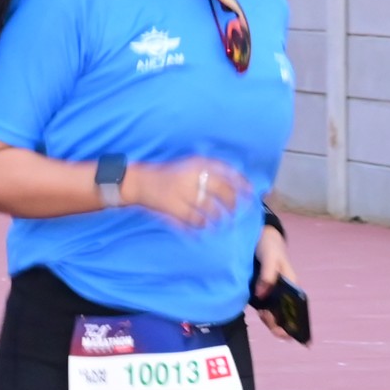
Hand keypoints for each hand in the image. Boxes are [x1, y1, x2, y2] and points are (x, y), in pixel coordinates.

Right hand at [124, 157, 244, 228]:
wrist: (140, 181)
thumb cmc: (169, 174)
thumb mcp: (190, 164)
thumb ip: (210, 169)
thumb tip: (237, 181)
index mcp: (198, 163)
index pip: (227, 171)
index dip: (242, 183)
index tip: (250, 192)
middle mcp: (193, 176)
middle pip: (223, 192)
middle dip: (232, 204)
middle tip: (234, 211)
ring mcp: (184, 193)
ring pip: (212, 209)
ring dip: (219, 217)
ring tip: (222, 222)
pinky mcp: (174, 208)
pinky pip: (196, 220)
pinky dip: (202, 225)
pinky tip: (204, 226)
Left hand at [252, 223, 296, 335]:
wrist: (258, 236)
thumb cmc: (270, 247)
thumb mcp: (271, 259)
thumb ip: (267, 276)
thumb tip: (261, 295)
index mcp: (292, 284)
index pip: (297, 306)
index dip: (298, 321)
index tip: (294, 332)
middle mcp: (283, 291)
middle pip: (285, 313)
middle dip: (283, 324)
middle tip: (279, 332)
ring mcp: (271, 292)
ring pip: (274, 312)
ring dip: (272, 321)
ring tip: (268, 320)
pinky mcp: (260, 291)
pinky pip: (263, 306)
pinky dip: (264, 313)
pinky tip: (262, 314)